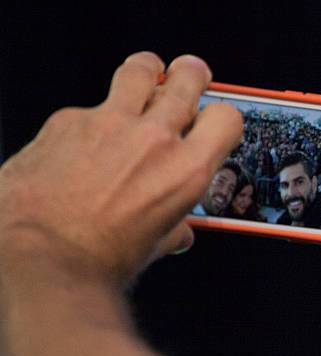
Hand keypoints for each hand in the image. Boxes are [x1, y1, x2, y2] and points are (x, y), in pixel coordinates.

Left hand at [0, 51, 242, 286]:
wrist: (36, 259)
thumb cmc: (95, 262)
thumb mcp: (154, 247)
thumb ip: (172, 229)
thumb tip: (176, 231)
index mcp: (185, 171)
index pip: (225, 117)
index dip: (223, 119)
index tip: (213, 123)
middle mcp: (153, 139)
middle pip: (187, 79)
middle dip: (192, 76)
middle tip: (188, 78)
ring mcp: (109, 123)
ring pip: (140, 70)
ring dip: (147, 72)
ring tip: (145, 78)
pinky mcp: (67, 120)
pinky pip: (89, 107)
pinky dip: (93, 119)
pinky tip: (85, 141)